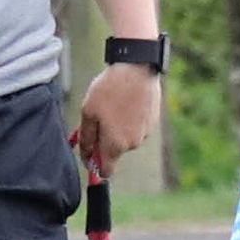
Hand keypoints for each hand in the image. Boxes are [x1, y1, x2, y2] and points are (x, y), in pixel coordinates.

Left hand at [70, 56, 160, 172]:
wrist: (137, 68)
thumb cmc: (110, 90)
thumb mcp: (88, 112)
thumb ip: (86, 139)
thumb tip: (87, 156)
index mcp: (115, 145)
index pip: (106, 172)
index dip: (94, 165)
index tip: (89, 152)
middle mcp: (132, 144)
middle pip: (115, 152)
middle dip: (105, 140)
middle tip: (98, 117)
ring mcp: (145, 132)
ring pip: (126, 138)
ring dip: (118, 128)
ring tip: (114, 104)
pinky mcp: (152, 120)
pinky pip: (137, 126)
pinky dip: (130, 119)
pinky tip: (126, 101)